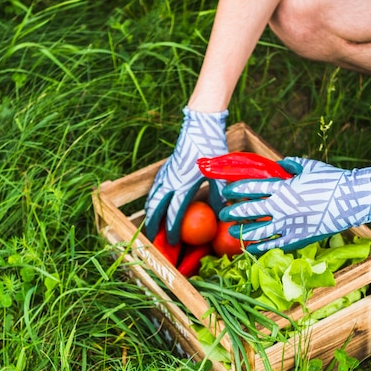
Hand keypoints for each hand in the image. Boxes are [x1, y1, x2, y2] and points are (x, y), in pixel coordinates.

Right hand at [144, 107, 227, 243]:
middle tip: (153, 239)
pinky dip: (152, 200)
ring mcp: (166, 174)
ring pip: (152, 198)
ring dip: (149, 213)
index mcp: (184, 185)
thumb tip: (222, 215)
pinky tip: (154, 205)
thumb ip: (218, 196)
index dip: (172, 230)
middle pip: (156, 208)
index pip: (174, 213)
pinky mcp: (165, 168)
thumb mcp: (219, 175)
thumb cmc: (212, 150)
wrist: (200, 126)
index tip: (172, 243)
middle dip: (153, 225)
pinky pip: (154, 188)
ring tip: (149, 226)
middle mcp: (171, 182)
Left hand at [220, 156, 370, 252]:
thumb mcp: (308, 166)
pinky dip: (259, 247)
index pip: (251, 187)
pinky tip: (249, 248)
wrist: (351, 199)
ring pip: (257, 231)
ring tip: (231, 231)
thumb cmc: (331, 180)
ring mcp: (288, 224)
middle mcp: (281, 207)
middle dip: (232, 211)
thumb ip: (290, 165)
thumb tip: (279, 164)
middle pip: (248, 210)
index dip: (236, 189)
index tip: (227, 190)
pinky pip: (273, 244)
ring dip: (241, 231)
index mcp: (282, 187)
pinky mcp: (297, 238)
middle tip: (223, 213)